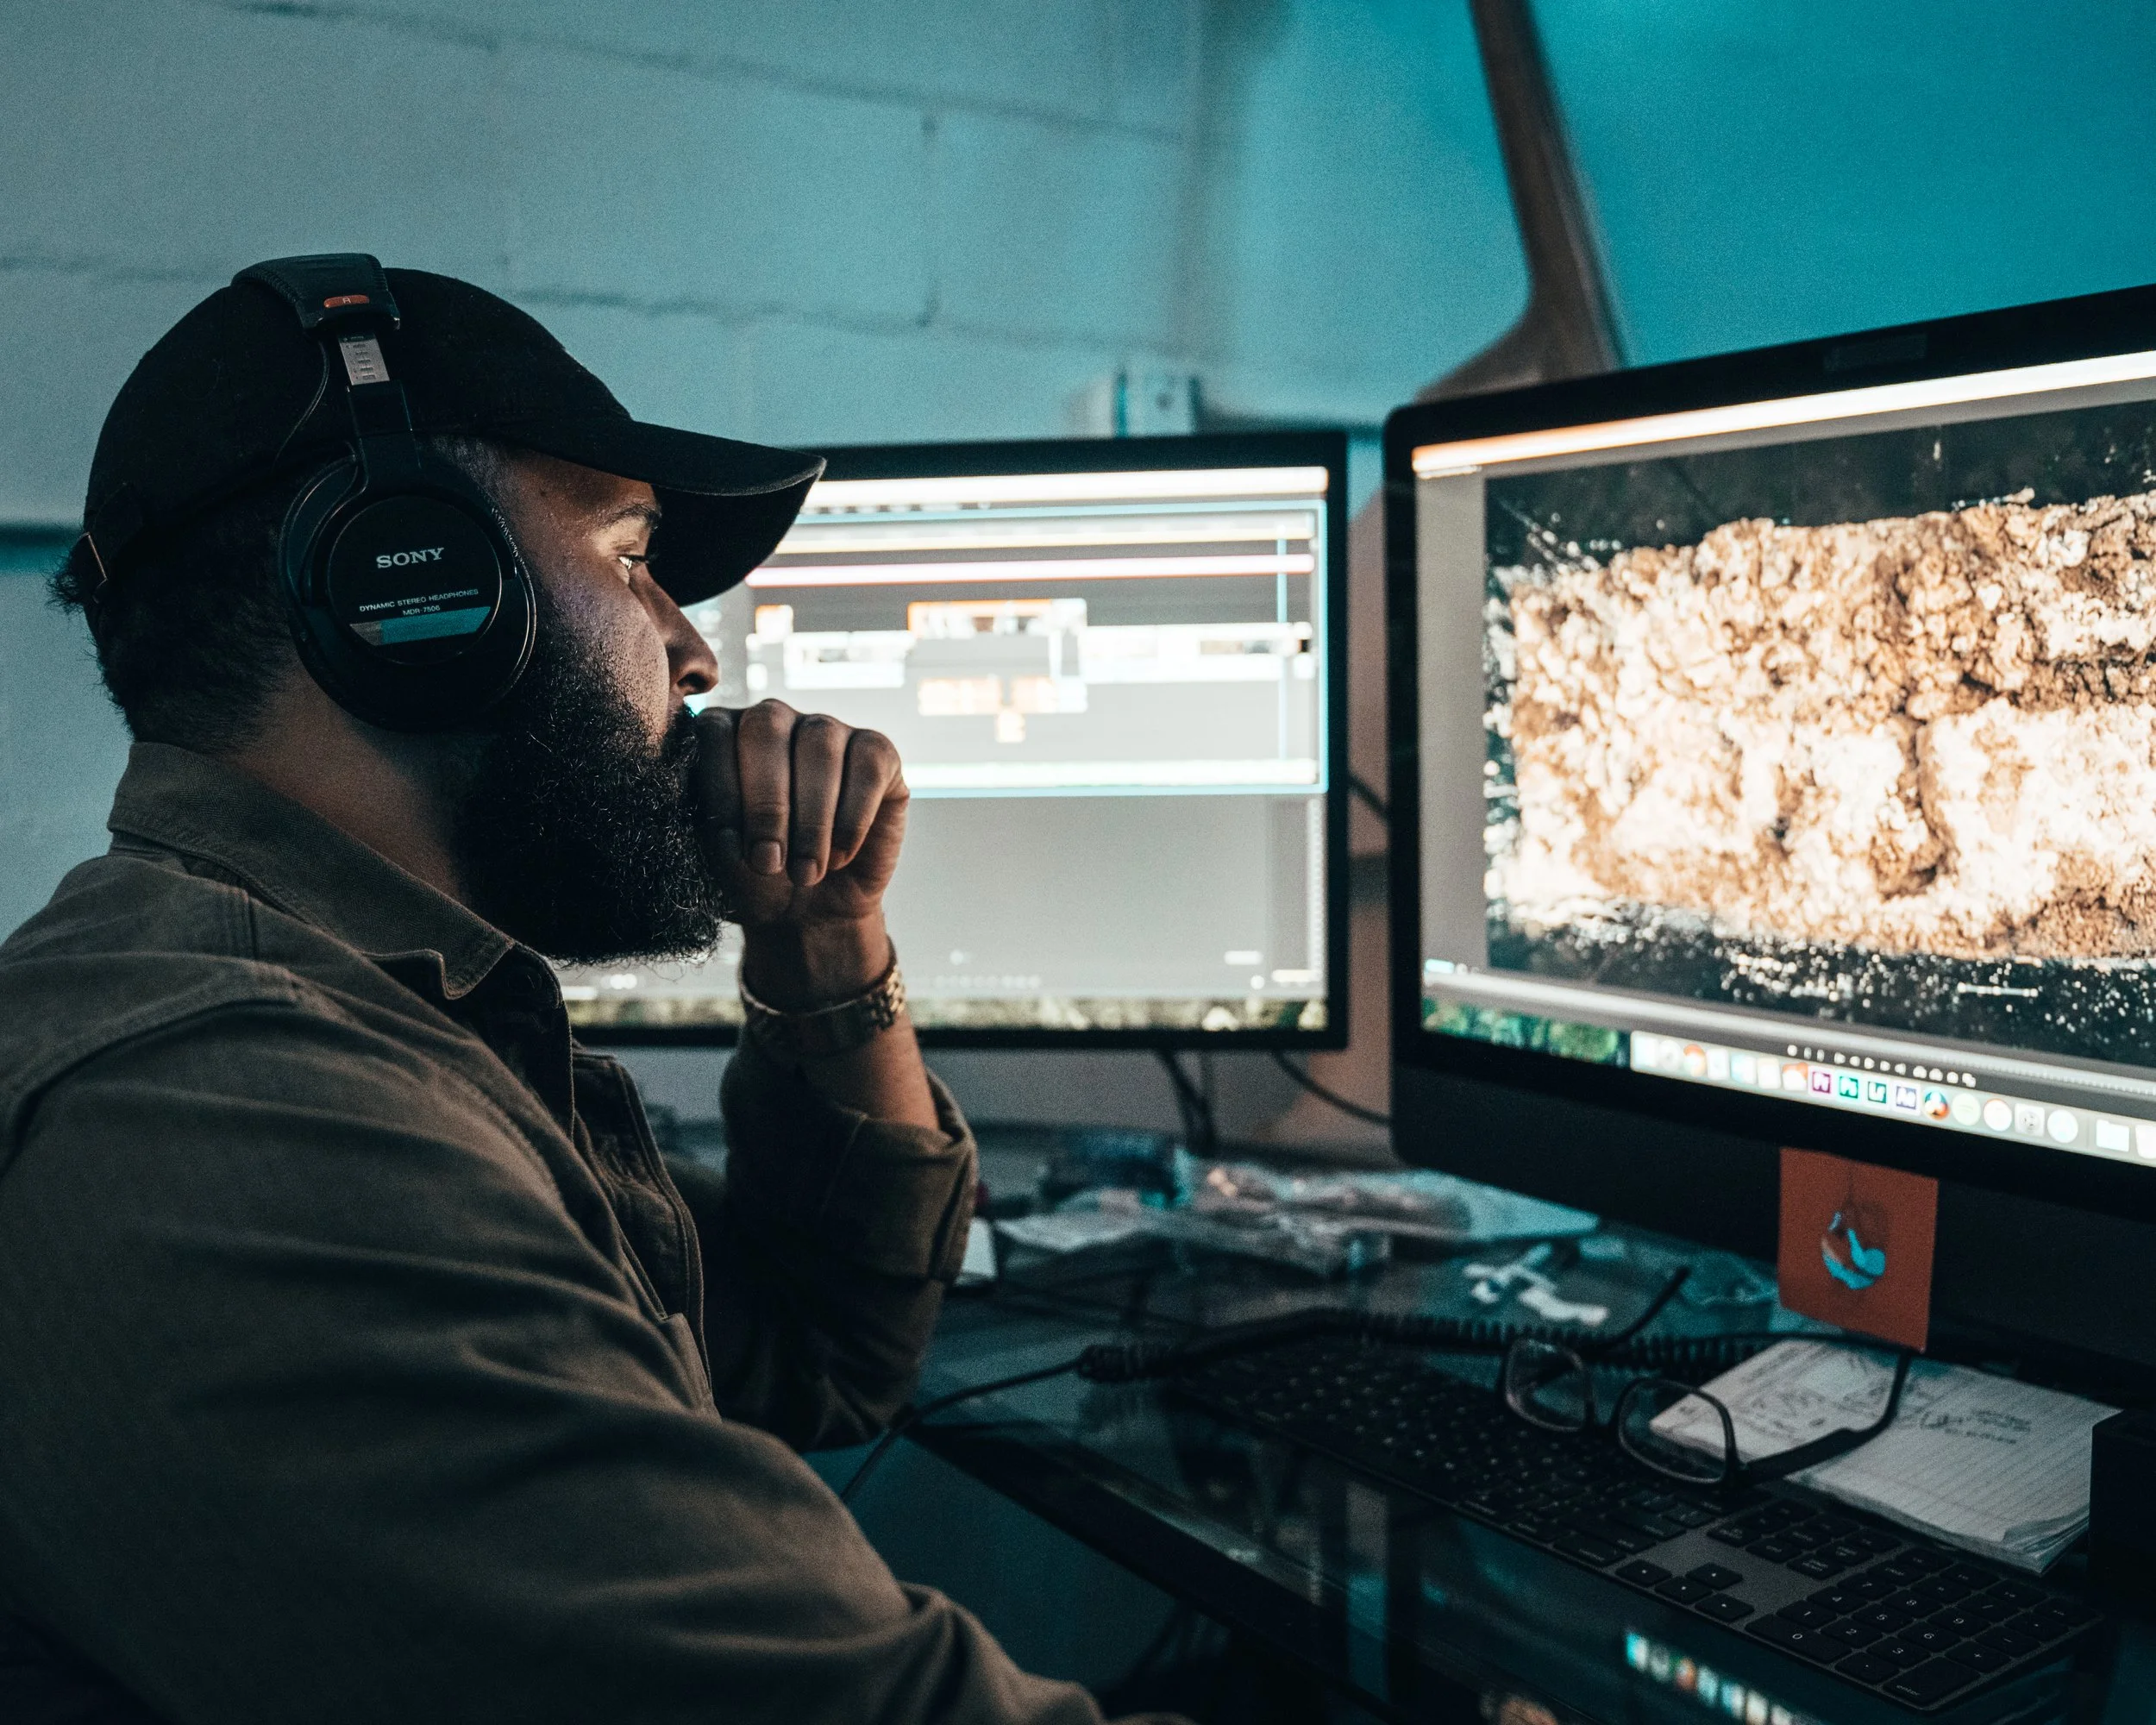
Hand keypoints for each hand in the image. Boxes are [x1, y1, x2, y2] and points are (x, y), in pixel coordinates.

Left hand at [692, 701, 909, 1007]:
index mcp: (725, 733)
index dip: (722, 789)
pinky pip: (868, 767)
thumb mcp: (716, 852)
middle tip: (766, 863)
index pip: (715, 731)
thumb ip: (702, 814)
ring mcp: (829, 730)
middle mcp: (776, 720)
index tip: (729, 849)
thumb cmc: (754, 876)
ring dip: (810, 820)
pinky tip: (839, 857)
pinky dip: (851, 820)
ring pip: (820, 746)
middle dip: (766, 803)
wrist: (808, 913)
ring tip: (803, 873)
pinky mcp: (878, 754)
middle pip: (768, 726)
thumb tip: (689, 790)